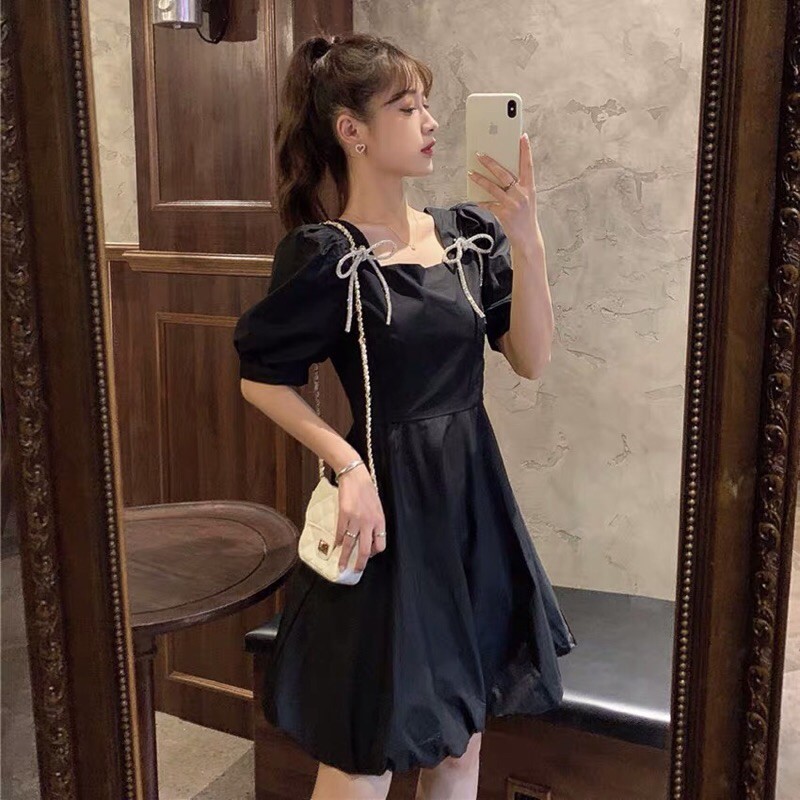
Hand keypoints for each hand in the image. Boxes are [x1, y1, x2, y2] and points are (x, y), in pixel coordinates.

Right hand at [334, 464, 386, 572]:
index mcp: (379, 520)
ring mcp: (355, 519)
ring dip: (344, 557)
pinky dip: (337, 541)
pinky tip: (336, 545)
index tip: (369, 555)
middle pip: (365, 549)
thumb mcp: (377, 507)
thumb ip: (375, 522)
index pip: (380, 544)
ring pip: (350, 544)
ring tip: (341, 565)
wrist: (355, 476)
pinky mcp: (344, 515)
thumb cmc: (367, 491)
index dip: (374, 552)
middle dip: (360, 563)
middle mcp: (369, 522)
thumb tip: (370, 537)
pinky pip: (340, 532)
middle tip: (355, 570)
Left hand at [468, 132, 540, 252]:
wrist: (527, 238)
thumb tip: (502, 174)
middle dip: (490, 163)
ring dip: (480, 179)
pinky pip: (488, 204)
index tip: (522, 137)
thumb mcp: (527, 199)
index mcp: (529, 188)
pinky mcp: (503, 214)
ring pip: (493, 187)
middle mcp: (522, 194)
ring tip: (470, 173)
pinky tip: (474, 197)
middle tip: (480, 154)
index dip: (525, 150)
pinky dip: (481, 201)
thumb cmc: (526, 217)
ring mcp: (512, 204)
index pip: (528, 165)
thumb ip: (518, 186)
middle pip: (504, 173)